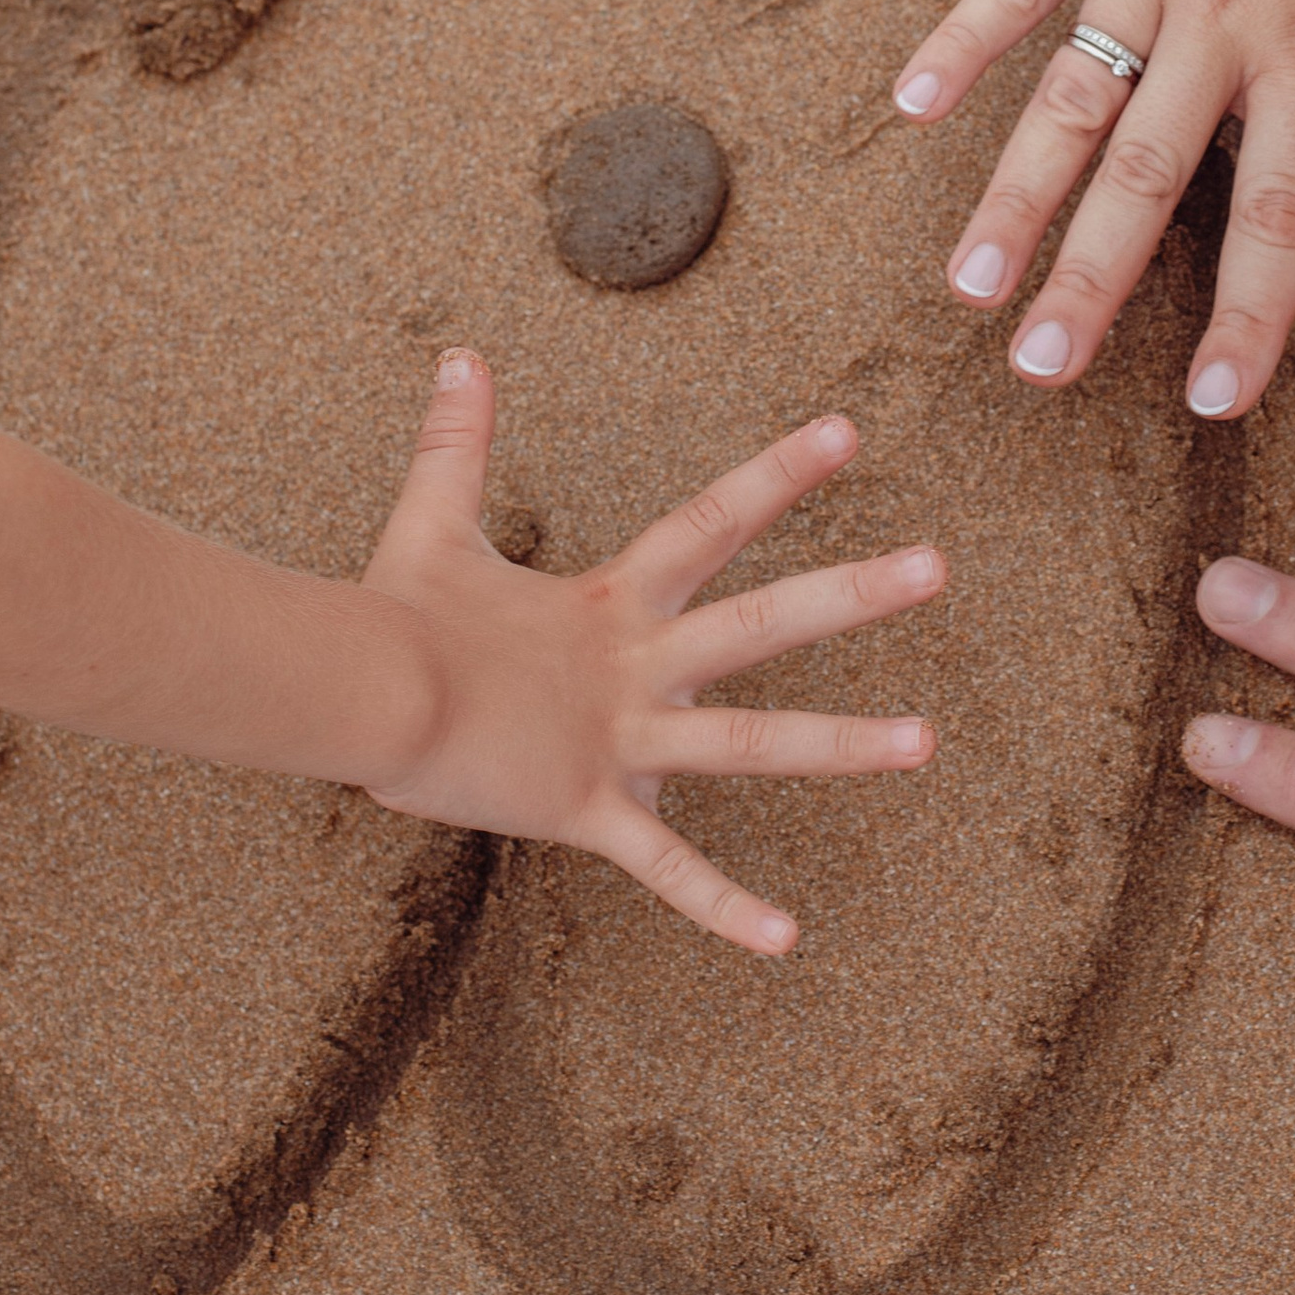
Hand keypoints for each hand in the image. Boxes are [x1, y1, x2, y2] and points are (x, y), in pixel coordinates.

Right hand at [360, 358, 940, 953]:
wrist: (355, 693)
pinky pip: (668, 868)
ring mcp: (619, 737)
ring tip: (928, 742)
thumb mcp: (434, 520)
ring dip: (843, 744)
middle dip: (854, 593)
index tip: (848, 433)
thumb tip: (459, 353)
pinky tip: (790, 941)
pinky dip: (726, 909)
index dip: (778, 476)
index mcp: (610, 603)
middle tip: (939, 567)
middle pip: (762, 622)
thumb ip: (459, 442)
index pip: (710, 522)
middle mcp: (634, 664)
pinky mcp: (588, 807)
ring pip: (750, 744)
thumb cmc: (394, 614)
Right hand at [887, 0, 1294, 419]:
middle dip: (1089, 283)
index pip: (1282, 215)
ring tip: (968, 286)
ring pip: (1072, 99)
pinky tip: (915, 104)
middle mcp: (1226, 20)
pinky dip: (966, 38)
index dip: (1250, 315)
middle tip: (1037, 374)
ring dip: (1017, 196)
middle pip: (1149, 180)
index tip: (1212, 401)